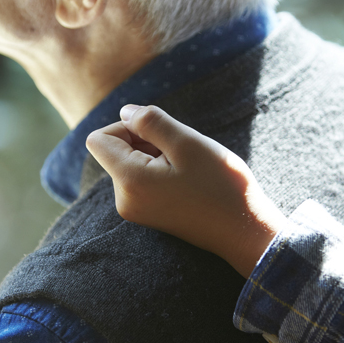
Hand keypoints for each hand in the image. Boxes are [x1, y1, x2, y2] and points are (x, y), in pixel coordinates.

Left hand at [86, 104, 286, 277]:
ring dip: (156, 155)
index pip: (99, 139)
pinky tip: (188, 180)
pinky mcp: (149, 214)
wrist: (245, 230)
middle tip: (182, 154)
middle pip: (114, 151)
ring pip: (131, 163)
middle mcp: (124, 200)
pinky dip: (161, 170)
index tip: (160, 135)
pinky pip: (142, 179)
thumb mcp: (187, 143)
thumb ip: (150, 122)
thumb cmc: (220, 185)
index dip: (126, 126)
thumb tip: (125, 112)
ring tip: (189, 169)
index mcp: (128, 181)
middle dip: (145, 141)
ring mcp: (136, 210)